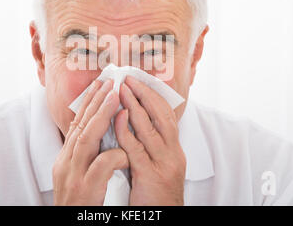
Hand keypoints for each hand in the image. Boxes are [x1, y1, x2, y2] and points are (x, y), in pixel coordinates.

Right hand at [53, 79, 128, 204]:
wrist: (69, 225)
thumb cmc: (77, 202)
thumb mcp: (77, 174)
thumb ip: (86, 155)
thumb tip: (99, 134)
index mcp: (66, 158)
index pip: (77, 124)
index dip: (89, 103)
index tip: (100, 85)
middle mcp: (66, 162)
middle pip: (80, 125)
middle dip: (95, 101)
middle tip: (108, 82)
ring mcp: (74, 175)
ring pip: (86, 139)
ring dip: (101, 116)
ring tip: (114, 97)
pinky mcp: (85, 189)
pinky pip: (100, 167)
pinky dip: (113, 155)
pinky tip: (125, 148)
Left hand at [114, 76, 185, 205]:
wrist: (163, 218)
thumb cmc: (156, 195)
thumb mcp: (158, 166)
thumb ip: (151, 146)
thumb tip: (135, 124)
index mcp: (175, 150)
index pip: (167, 115)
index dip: (153, 97)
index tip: (139, 82)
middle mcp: (174, 153)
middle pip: (161, 115)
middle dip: (145, 95)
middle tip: (129, 79)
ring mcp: (164, 164)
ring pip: (150, 127)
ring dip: (134, 106)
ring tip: (121, 90)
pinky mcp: (150, 175)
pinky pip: (136, 148)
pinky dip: (126, 130)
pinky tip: (117, 117)